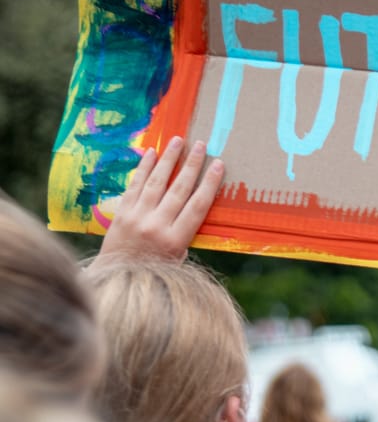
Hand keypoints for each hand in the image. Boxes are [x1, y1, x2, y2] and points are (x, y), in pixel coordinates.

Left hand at [94, 136, 224, 261]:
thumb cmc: (153, 269)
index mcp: (175, 240)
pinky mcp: (121, 214)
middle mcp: (156, 226)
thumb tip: (196, 202)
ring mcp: (137, 218)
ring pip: (156, 182)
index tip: (218, 165)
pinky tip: (151, 153)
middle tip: (201, 145)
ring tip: (178, 141)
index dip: (209, 183)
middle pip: (179, 189)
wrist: (114, 280)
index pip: (198, 206)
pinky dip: (144, 168)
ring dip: (169, 159)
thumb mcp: (178, 258)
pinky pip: (135, 186)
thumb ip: (186, 232)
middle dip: (192, 165)